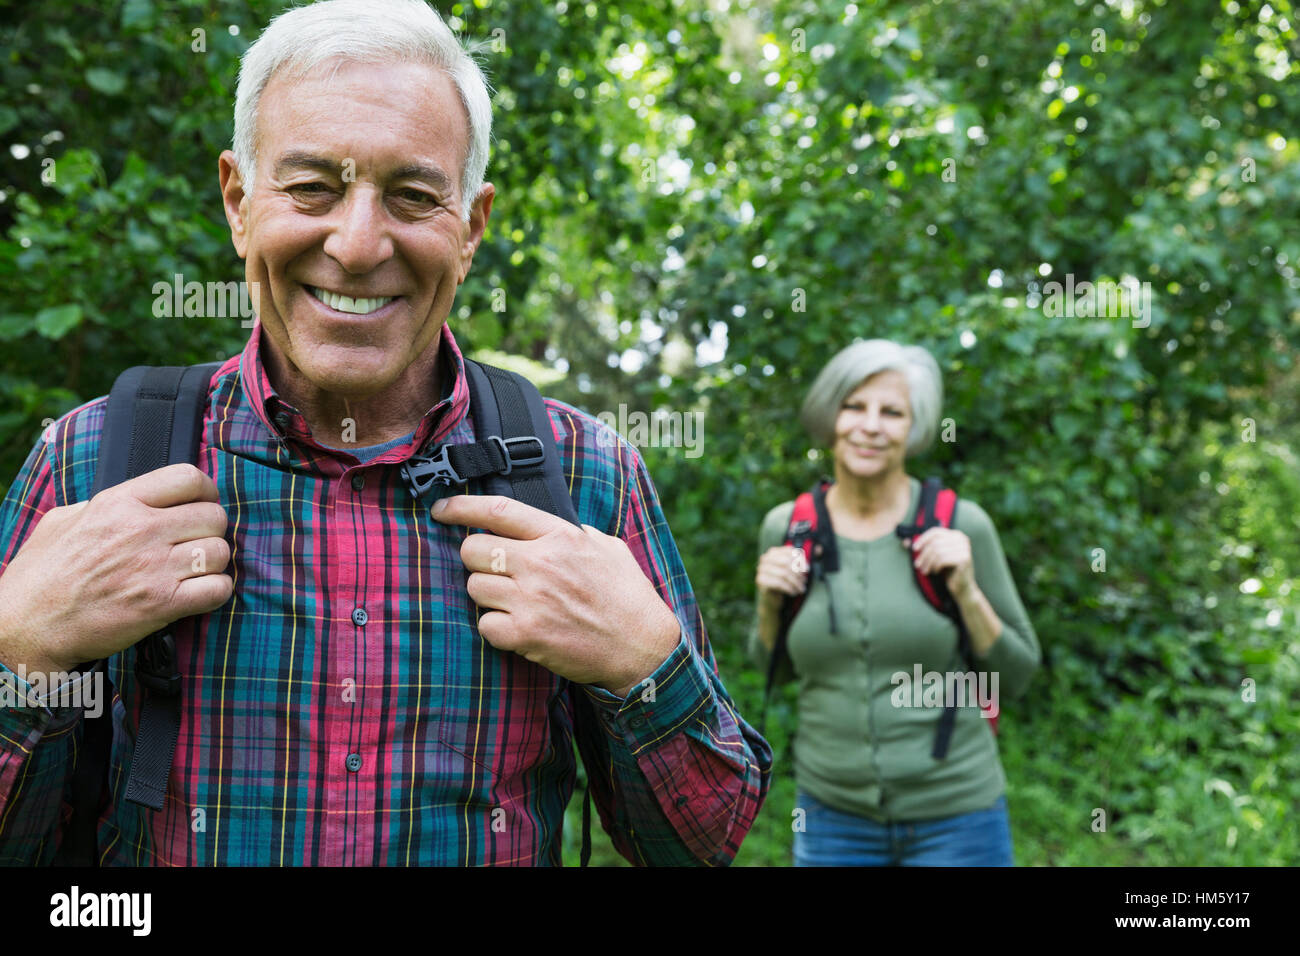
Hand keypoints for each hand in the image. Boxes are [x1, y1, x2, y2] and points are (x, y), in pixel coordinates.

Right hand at [0, 464, 232, 675]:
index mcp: (118, 503)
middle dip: (211, 531)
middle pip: (214, 516)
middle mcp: (140, 530)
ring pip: (221, 552)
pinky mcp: (162, 604)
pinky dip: (215, 592)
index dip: (205, 491)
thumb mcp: (63, 521)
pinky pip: (218, 589)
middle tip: (196, 544)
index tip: (201, 504)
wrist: (27, 626)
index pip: (188, 477)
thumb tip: (136, 500)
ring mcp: (153, 568)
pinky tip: (198, 594)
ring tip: (195, 572)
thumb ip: (104, 505)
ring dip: (214, 564)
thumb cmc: (41, 576)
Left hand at [431, 494, 680, 697]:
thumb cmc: (627, 597)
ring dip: (487, 596)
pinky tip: (518, 628)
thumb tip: (543, 528)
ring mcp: (531, 600)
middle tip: (497, 572)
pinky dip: (495, 628)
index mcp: (560, 536)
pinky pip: (484, 624)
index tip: (442, 509)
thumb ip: (571, 533)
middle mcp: (541, 563)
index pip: (497, 510)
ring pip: (474, 588)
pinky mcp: (525, 634)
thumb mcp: (606, 547)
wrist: (641, 646)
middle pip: (473, 550)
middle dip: (478, 560)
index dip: (461, 507)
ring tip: (513, 603)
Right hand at [755, 545, 808, 598]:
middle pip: (786, 562)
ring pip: (784, 573)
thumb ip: (805, 559)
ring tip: (801, 589)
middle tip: (804, 581)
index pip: (789, 551)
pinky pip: (779, 583)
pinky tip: (793, 592)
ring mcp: (761, 570)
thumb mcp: (794, 571)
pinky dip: (788, 588)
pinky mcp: (761, 581)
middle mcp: (765, 559)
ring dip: (795, 583)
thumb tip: (820, 549)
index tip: (807, 570)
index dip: (800, 560)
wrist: (772, 600)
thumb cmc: (784, 583)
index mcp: (773, 552)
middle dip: (798, 573)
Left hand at [901, 527, 975, 598]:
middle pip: (935, 542)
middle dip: (924, 555)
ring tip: (925, 570)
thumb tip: (905, 542)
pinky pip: (943, 559)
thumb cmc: (947, 570)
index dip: (923, 539)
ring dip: (928, 562)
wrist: (962, 586)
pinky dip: (935, 566)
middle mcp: (962, 539)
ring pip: (937, 551)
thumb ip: (923, 547)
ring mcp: (964, 548)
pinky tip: (935, 572)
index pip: (935, 532)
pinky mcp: (964, 558)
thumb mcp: (935, 556)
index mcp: (956, 535)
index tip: (914, 549)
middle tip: (917, 565)